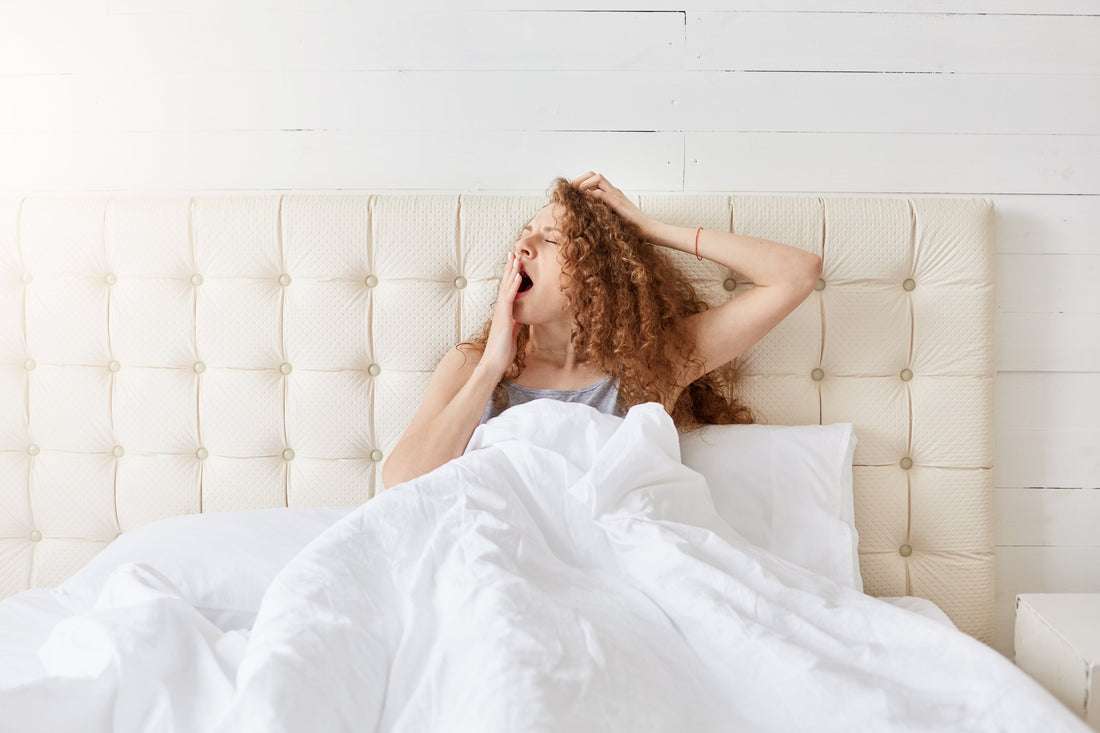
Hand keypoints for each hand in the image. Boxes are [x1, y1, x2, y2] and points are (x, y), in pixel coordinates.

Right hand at [481, 252, 523, 375]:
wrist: (493, 363)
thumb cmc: (502, 352)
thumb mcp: (512, 334)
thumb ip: (515, 324)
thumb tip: (520, 317)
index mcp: (504, 313)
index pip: (507, 291)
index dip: (510, 277)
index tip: (514, 264)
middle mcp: (501, 310)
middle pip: (505, 284)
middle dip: (509, 268)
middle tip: (512, 252)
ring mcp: (501, 313)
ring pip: (506, 288)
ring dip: (511, 272)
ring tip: (515, 257)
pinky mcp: (504, 317)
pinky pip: (509, 298)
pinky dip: (514, 286)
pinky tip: (518, 275)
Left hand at [570, 171, 655, 236]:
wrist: (647, 229)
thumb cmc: (631, 226)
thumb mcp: (612, 216)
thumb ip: (602, 211)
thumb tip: (586, 213)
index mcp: (612, 193)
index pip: (594, 178)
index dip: (582, 180)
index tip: (572, 190)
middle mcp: (614, 191)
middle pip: (595, 174)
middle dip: (580, 179)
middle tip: (572, 189)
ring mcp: (616, 196)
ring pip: (598, 179)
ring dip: (584, 184)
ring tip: (577, 194)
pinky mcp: (618, 204)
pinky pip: (602, 194)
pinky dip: (591, 195)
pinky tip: (586, 201)